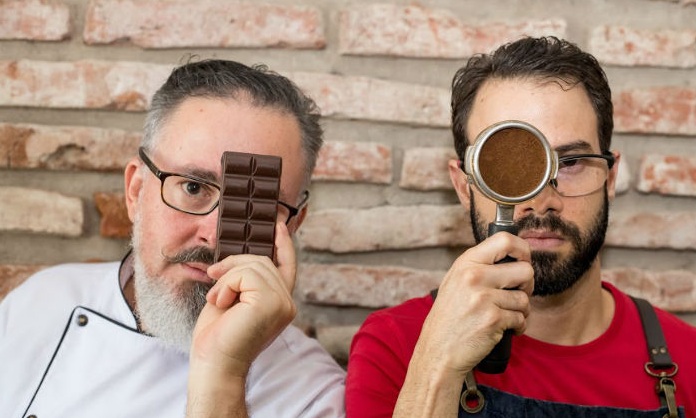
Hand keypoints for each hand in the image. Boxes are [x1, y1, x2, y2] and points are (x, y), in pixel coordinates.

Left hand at [191, 221, 296, 376]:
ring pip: (254, 265)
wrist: (213, 364)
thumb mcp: (233, 299)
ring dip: (227, 277)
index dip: (283, 244)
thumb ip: (245, 280)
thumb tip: (241, 258)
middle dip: (233, 265)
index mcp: (280, 303)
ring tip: (217, 299)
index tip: (278, 226)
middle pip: (263, 261)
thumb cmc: (218, 337)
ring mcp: (283, 303)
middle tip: (212, 277)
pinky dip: (227, 284)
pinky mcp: (272, 302)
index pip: (287, 266)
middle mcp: (287, 303)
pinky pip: (246, 274)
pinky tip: (222, 302)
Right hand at [417, 231, 533, 376]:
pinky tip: (503, 329)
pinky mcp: (493, 319)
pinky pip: (521, 319)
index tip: (524, 260)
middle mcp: (474, 276)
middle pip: (525, 270)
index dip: (523, 249)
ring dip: (521, 311)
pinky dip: (517, 327)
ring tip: (505, 316)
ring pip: (525, 298)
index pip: (505, 240)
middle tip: (516, 294)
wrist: (438, 349)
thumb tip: (515, 255)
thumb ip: (480, 265)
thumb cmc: (449, 316)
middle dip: (527, 285)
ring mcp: (483, 298)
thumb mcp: (456, 280)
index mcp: (466, 262)